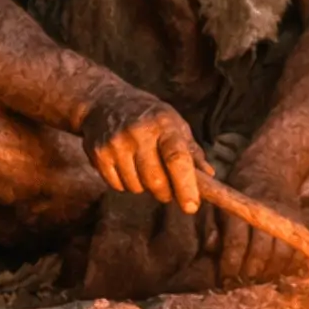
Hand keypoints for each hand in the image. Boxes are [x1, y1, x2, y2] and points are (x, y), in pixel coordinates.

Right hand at [79, 86, 209, 213]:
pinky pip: (118, 186)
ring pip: (136, 187)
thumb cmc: (149, 117)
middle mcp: (139, 132)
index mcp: (164, 124)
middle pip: (156, 181)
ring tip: (143, 168)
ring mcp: (116, 143)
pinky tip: (126, 165)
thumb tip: (209, 176)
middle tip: (168, 189)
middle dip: (165, 193)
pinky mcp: (99, 153)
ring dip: (144, 187)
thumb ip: (192, 151)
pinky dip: (126, 184)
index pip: (177, 159)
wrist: (105, 101)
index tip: (192, 207)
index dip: (186, 186)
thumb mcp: (175, 124)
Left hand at [216, 163, 299, 285]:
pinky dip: (288, 267)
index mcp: (243, 207)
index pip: (236, 242)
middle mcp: (267, 213)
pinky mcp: (301, 224)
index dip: (230, 265)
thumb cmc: (240, 193)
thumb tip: (211, 247)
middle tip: (241, 283)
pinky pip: (298, 252)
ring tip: (257, 279)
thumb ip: (212, 225)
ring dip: (269, 273)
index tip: (225, 279)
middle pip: (260, 252)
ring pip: (281, 255)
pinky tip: (276, 271)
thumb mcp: (221, 203)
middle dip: (249, 273)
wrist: (270, 172)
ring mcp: (287, 218)